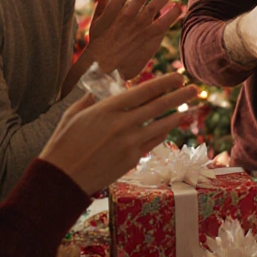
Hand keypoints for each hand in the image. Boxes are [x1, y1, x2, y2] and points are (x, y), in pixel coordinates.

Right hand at [40, 72, 200, 194]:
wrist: (61, 178)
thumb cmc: (63, 144)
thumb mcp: (72, 115)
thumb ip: (89, 100)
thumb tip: (98, 91)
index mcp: (108, 108)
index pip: (144, 91)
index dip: (164, 83)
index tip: (178, 77)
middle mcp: (122, 123)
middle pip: (159, 106)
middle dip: (180, 96)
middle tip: (194, 89)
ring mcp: (130, 142)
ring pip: (161, 125)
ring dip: (177, 116)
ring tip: (189, 109)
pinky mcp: (132, 159)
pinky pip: (153, 142)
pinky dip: (163, 133)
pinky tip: (170, 127)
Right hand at [82, 0, 178, 80]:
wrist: (103, 69)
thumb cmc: (97, 47)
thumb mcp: (95, 25)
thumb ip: (100, 7)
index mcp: (113, 11)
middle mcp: (128, 17)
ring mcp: (140, 27)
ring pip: (156, 6)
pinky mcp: (150, 39)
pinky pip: (164, 23)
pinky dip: (171, 14)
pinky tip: (177, 9)